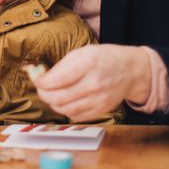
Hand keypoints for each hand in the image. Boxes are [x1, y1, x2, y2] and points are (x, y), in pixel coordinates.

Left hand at [34, 44, 150, 121]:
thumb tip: (41, 77)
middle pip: (58, 98)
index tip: (38, 80)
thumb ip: (61, 66)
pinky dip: (66, 110)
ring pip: (65, 109)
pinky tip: (66, 102)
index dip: (41, 82)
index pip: (56, 80)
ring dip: (53, 104)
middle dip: (44, 95)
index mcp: (88, 63)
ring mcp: (99, 99)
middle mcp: (94, 83)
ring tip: (52, 96)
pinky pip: (76, 116)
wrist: (130, 71)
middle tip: (41, 90)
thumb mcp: (82, 52)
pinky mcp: (101, 110)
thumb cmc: (104, 58)